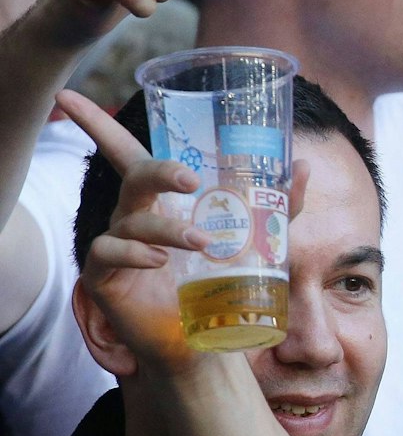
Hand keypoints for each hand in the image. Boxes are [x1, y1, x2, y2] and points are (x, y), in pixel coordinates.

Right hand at [59, 90, 309, 371]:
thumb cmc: (220, 283)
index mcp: (158, 199)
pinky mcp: (106, 276)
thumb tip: (302, 166)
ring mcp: (116, 243)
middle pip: (134, 176)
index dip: (94, 123)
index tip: (67, 94)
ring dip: (168, 228)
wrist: (203, 341)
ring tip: (202, 242)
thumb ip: (277, 207)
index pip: (125, 152)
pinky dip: (135, 253)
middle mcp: (133, 214)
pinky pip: (109, 253)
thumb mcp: (256, 242)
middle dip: (159, 171)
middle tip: (190, 180)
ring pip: (131, 219)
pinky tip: (160, 260)